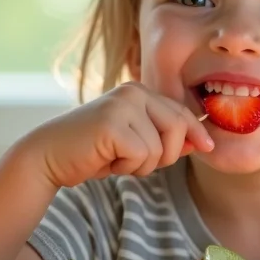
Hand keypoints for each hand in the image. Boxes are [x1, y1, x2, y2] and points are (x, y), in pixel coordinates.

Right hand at [20, 82, 214, 188]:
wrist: (50, 157)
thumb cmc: (93, 152)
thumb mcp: (135, 143)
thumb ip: (164, 139)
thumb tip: (202, 142)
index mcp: (139, 92)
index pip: (181, 112)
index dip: (196, 133)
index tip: (209, 147)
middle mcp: (133, 92)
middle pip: (178, 129)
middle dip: (166, 156)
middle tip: (135, 163)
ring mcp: (122, 106)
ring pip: (159, 148)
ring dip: (140, 166)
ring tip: (115, 159)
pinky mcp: (113, 124)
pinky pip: (142, 156)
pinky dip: (126, 168)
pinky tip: (106, 160)